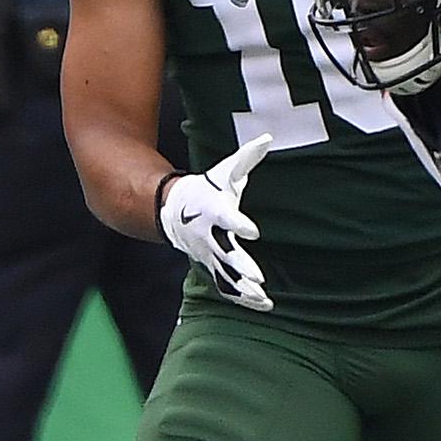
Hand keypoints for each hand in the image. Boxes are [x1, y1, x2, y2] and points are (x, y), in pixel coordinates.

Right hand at [159, 134, 272, 311]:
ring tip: (263, 297)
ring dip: (244, 288)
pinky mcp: (212, 266)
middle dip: (240, 266)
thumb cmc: (205, 189)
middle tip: (258, 277)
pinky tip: (263, 304)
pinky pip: (227, 286)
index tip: (252, 230)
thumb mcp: (224, 172)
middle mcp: (209, 237)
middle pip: (225, 254)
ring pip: (226, 276)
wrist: (173, 212)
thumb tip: (267, 137)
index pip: (225, 218)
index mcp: (213, 212)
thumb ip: (246, 157)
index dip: (237, 224)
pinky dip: (243, 296)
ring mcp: (209, 254)